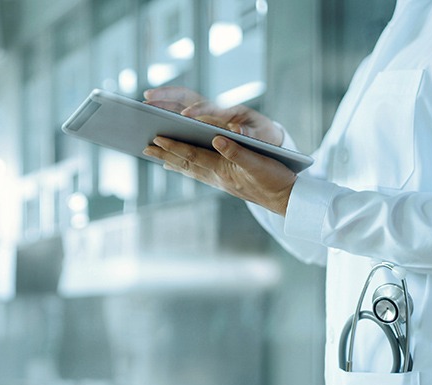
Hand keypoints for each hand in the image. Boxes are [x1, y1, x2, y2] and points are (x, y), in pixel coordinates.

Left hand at [143, 134, 296, 215]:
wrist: (287, 199)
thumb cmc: (275, 179)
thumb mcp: (258, 163)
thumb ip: (237, 151)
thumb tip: (217, 139)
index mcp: (223, 169)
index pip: (192, 155)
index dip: (174, 146)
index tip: (156, 139)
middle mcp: (217, 177)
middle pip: (185, 164)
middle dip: (165, 155)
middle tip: (145, 148)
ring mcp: (221, 181)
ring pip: (190, 169)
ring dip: (172, 162)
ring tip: (156, 156)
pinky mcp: (226, 183)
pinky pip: (200, 174)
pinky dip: (187, 168)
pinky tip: (181, 166)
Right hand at [144, 87, 283, 145]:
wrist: (264, 135)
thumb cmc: (263, 133)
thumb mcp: (261, 134)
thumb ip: (250, 133)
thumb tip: (238, 132)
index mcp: (228, 110)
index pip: (209, 106)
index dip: (197, 110)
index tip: (185, 116)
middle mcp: (213, 109)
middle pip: (186, 97)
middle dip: (167, 96)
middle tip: (147, 99)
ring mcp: (204, 115)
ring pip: (178, 106)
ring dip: (160, 105)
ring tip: (142, 110)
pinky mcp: (199, 124)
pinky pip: (177, 119)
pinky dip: (165, 122)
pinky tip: (152, 135)